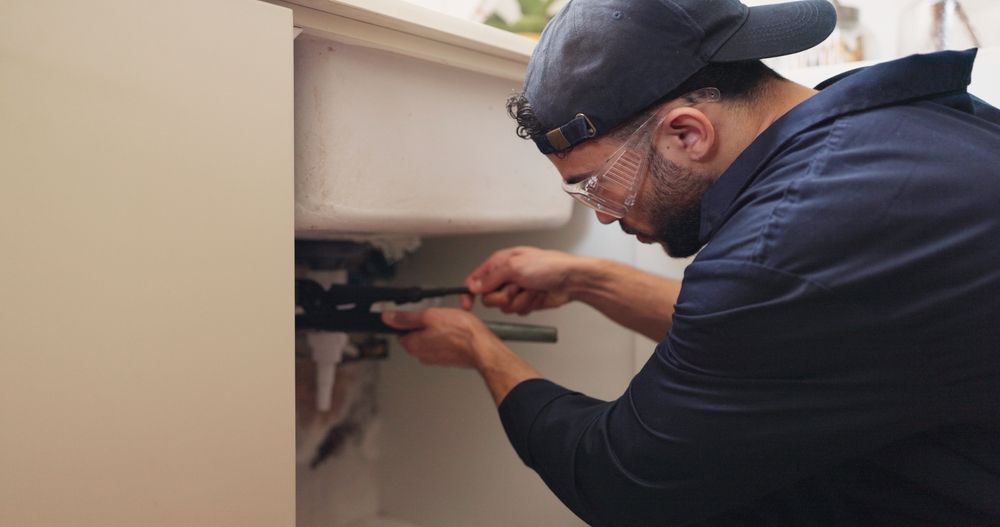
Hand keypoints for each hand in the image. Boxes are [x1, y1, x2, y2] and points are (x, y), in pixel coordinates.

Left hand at [381, 308, 500, 368]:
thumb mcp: (430, 316)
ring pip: (430, 339)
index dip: (409, 319)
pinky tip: (456, 331)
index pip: (400, 331)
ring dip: (437, 330)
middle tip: (438, 316)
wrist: (483, 348)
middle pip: (415, 335)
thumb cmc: (461, 333)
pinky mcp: (448, 358)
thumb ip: (406, 317)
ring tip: (449, 323)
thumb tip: (387, 317)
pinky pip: (443, 344)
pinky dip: (447, 337)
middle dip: (424, 325)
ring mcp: (436, 358)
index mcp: (412, 345)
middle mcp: (422, 355)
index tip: (419, 313)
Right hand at [462, 246, 581, 314]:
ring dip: (519, 300)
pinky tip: (537, 295)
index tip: (467, 304)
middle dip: (503, 297)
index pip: (475, 280)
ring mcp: (516, 290)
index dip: (469, 293)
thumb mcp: (515, 266)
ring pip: (504, 307)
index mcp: (499, 263)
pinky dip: (528, 305)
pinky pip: (517, 311)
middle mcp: (505, 277)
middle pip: (488, 298)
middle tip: (515, 288)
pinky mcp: (525, 302)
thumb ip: (491, 277)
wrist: (570, 280)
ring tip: (531, 289)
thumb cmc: (548, 265)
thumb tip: (473, 286)